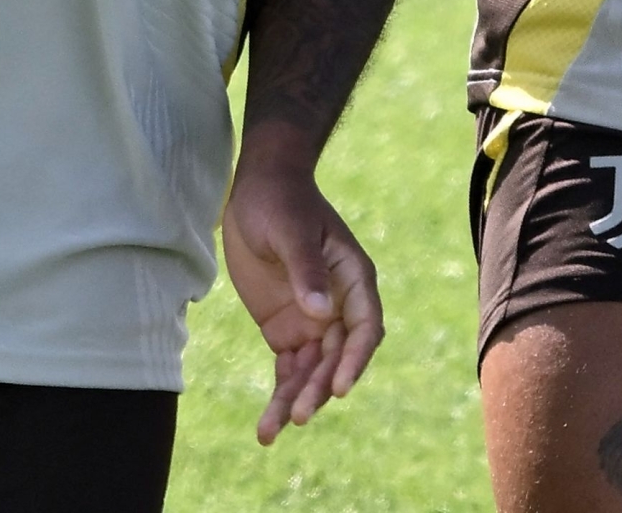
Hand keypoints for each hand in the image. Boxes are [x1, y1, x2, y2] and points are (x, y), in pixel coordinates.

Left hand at [221, 132, 382, 443]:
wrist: (257, 188)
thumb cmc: (280, 201)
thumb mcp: (290, 229)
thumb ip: (305, 268)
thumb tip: (319, 312)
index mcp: (353, 279)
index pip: (364, 328)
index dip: (354, 360)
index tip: (338, 387)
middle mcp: (339, 307)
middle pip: (336, 359)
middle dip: (318, 389)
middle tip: (297, 415)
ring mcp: (313, 321)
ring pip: (311, 372)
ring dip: (294, 401)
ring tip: (270, 432)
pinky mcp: (286, 330)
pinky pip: (288, 369)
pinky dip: (279, 395)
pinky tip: (266, 426)